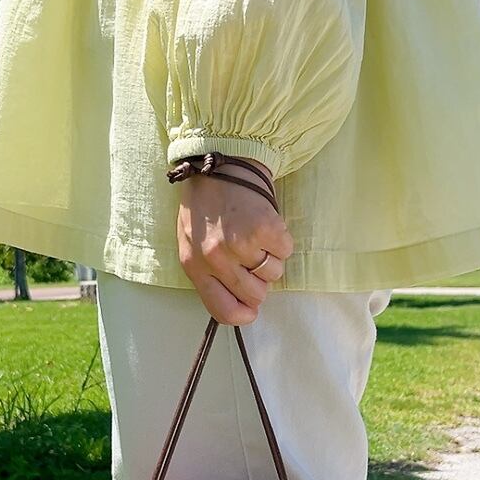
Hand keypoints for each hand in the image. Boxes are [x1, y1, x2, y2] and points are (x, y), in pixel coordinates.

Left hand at [176, 163, 293, 324]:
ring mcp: (241, 244)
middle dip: (260, 279)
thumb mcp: (193, 243)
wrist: (219, 164)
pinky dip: (281, 239)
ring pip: (274, 274)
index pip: (222, 310)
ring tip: (254, 234)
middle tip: (252, 255)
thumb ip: (210, 274)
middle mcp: (215, 258)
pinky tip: (264, 223)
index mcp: (194, 265)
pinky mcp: (265, 228)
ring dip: (271, 257)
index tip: (252, 309)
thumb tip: (244, 305)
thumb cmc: (206, 206)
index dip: (243, 315)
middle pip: (256, 295)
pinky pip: (286, 251)